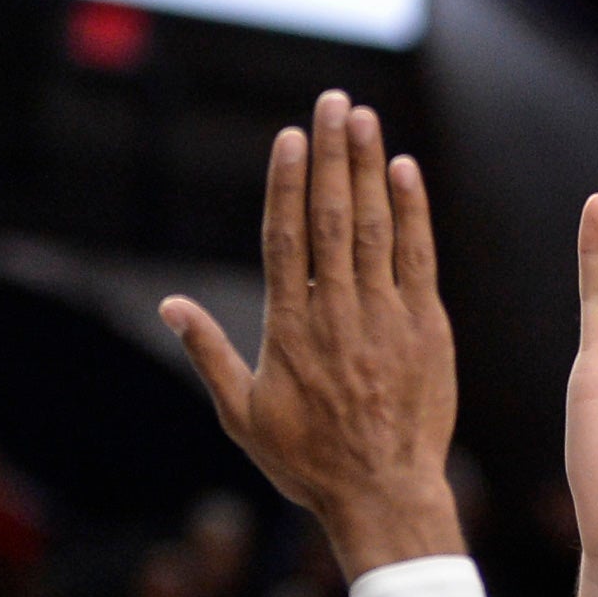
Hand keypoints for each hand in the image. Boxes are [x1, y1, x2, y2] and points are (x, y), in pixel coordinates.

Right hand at [161, 92, 461, 576]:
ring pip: (375, 228)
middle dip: (333, 155)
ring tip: (364, 119)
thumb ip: (208, 353)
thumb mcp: (243, 414)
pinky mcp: (428, 330)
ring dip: (370, 169)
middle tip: (334, 101)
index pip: (286, 238)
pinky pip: (419, 259)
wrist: (384, 495)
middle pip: (332, 217)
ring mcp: (386, 319)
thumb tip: (169, 306)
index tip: (292, 137)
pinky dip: (413, 214)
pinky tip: (405, 172)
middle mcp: (338, 313)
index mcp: (290, 327)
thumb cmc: (308, 462)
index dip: (288, 183)